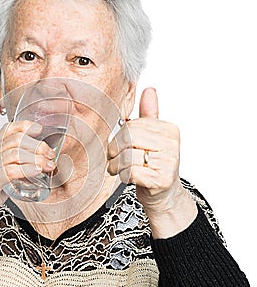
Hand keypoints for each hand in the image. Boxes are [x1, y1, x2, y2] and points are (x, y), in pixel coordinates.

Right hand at [0, 120, 55, 231]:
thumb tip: (41, 156)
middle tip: (49, 154)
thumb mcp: (2, 170)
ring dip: (36, 158)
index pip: (8, 129)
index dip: (26, 126)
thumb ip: (16, 161)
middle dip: (37, 145)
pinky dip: (28, 169)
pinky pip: (11, 170)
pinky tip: (37, 171)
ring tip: (47, 164)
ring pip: (16, 153)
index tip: (40, 130)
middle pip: (16, 140)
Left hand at [107, 87, 196, 237]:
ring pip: (127, 155)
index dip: (118, 137)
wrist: (163, 196)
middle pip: (127, 138)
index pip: (131, 125)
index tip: (119, 146)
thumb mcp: (151, 138)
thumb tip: (149, 90)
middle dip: (114, 151)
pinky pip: (131, 171)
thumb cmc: (153, 166)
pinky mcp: (162, 179)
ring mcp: (169, 161)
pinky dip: (123, 176)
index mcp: (168, 129)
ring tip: (119, 169)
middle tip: (114, 159)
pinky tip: (127, 178)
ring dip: (116, 165)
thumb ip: (149, 115)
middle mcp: (172, 143)